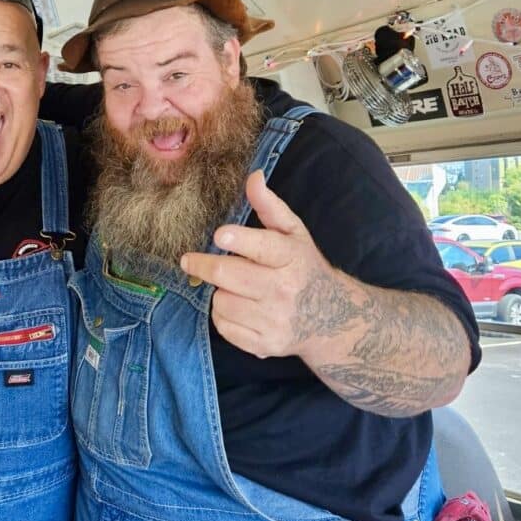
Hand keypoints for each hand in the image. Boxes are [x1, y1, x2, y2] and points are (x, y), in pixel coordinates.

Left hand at [180, 170, 339, 359]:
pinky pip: (224, 326)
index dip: (237, 239)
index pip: (262, 246)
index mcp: (292, 257)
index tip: (219, 235)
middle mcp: (284, 290)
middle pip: (227, 275)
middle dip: (202, 265)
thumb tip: (253, 176)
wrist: (332, 318)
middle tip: (189, 260)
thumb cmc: (304, 267)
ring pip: (221, 301)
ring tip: (233, 287)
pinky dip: (223, 316)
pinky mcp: (264, 344)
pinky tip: (238, 308)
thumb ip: (270, 206)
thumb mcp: (294, 233)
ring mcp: (274, 320)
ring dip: (219, 292)